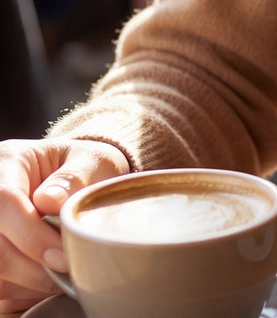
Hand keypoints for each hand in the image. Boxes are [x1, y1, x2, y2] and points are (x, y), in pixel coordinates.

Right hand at [0, 139, 128, 312]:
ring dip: (26, 284)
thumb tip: (50, 201)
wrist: (80, 177)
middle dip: (31, 268)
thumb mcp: (91, 160)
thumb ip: (74, 177)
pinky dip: (20, 292)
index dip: (31, 236)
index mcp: (7, 162)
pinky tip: (44, 282)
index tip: (63, 257)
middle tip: (68, 272)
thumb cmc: (86, 167)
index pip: (4, 202)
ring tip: (60, 276)